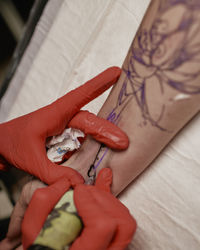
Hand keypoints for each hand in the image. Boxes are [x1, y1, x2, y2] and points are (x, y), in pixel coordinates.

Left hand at [0, 67, 128, 184]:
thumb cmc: (10, 143)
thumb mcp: (30, 159)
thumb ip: (53, 173)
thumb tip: (78, 182)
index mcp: (55, 114)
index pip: (80, 95)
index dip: (99, 83)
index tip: (116, 72)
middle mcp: (63, 119)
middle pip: (90, 121)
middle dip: (107, 130)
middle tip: (123, 142)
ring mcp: (65, 129)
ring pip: (89, 131)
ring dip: (103, 137)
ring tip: (119, 144)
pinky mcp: (65, 139)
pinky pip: (83, 142)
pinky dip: (92, 147)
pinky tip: (102, 152)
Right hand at [0, 169, 135, 249]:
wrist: (53, 249)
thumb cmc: (42, 246)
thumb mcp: (33, 231)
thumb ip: (44, 204)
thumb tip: (64, 182)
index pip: (102, 226)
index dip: (91, 204)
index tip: (78, 191)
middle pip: (121, 222)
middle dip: (101, 198)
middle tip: (83, 192)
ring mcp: (113, 248)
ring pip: (126, 220)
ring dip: (108, 198)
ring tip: (90, 192)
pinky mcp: (115, 240)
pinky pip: (123, 218)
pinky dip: (112, 196)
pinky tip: (104, 179)